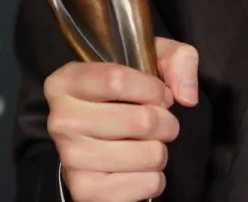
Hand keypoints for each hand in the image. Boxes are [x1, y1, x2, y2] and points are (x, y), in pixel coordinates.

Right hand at [45, 37, 198, 201]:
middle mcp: (61, 120)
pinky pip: (147, 184)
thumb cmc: (123, 96)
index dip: (153, 89)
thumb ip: (176, 59)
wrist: (95, 142)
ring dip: (159, 150)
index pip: (116, 80)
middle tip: (160, 123)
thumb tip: (186, 95)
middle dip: (165, 122)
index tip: (162, 95)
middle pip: (140, 121)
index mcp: (65, 82)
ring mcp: (71, 159)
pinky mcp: (87, 192)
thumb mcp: (148, 61)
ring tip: (147, 144)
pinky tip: (138, 168)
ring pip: (148, 154)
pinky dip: (154, 178)